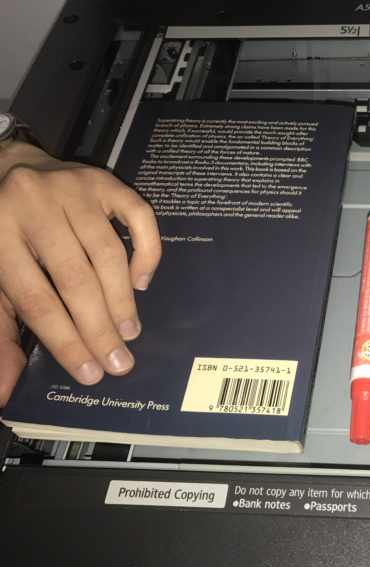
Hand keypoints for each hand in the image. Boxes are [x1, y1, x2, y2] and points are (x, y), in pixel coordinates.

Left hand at [0, 141, 160, 404]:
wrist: (5, 166)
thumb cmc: (0, 233)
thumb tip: (5, 390)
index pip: (37, 299)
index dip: (66, 341)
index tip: (90, 374)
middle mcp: (34, 206)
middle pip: (75, 279)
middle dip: (100, 328)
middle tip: (120, 362)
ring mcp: (73, 189)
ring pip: (108, 253)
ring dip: (122, 300)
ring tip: (130, 332)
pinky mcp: (105, 180)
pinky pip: (140, 217)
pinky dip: (147, 253)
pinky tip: (141, 281)